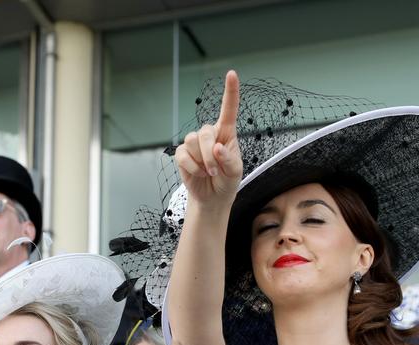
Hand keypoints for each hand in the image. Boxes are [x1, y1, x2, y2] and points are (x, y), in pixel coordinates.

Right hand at [174, 70, 243, 204]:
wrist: (213, 197)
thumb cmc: (228, 180)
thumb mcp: (236, 172)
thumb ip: (228, 159)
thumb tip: (216, 147)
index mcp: (227, 133)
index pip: (229, 109)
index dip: (230, 91)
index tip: (232, 74)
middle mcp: (210, 134)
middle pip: (204, 132)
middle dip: (209, 154)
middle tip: (215, 170)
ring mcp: (195, 143)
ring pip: (192, 142)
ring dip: (201, 162)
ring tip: (208, 172)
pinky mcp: (183, 154)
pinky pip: (183, 155)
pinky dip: (191, 167)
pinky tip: (198, 173)